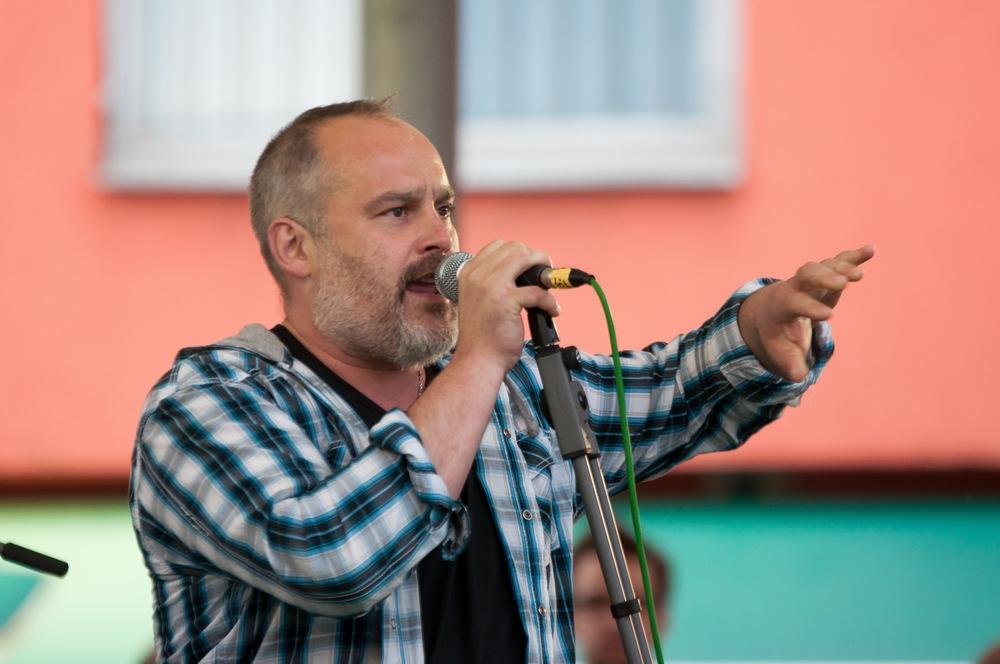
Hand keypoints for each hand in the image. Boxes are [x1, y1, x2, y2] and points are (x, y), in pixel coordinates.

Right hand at [451, 240, 560, 374]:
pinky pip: (538, 291)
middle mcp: (477, 275)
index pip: (498, 245)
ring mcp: (490, 286)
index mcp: (469, 273)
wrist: (477, 360)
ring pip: (525, 258)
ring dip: (544, 271)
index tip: (530, 265)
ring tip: (550, 286)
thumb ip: (493, 282)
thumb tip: (525, 272)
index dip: (520, 252)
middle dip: (536, 258)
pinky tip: (552, 311)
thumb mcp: (478, 299)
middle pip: (514, 248)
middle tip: (545, 275)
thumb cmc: (481, 336)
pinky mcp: (506, 301)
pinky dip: (551, 302)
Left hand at [738, 244, 874, 381]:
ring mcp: (811, 277)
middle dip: (823, 277)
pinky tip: (872, 250)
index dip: (810, 308)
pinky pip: (839, 260)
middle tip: (843, 284)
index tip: (829, 317)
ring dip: (842, 266)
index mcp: (782, 304)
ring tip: (860, 275)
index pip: (795, 302)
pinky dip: (854, 255)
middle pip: (806, 273)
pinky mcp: (825, 273)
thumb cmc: (776, 332)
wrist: (770, 308)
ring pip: (824, 265)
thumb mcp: (779, 350)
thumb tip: (799, 378)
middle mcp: (796, 285)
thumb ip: (789, 364)